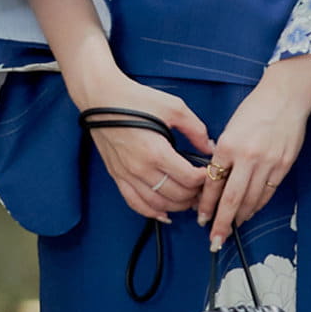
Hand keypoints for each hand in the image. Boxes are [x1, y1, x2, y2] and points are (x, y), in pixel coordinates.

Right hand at [71, 66, 213, 223]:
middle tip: (205, 188)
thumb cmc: (135, 99)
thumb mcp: (174, 107)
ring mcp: (127, 175)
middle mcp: (140, 168)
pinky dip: (152, 212)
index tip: (210, 172)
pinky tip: (164, 213)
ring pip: (158, 204)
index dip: (205, 179)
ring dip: (177, 206)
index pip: (189, 178)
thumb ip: (196, 129)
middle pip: (176, 195)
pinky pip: (135, 203)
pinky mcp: (117, 176)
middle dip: (195, 194)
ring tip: (190, 200)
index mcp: (156, 151)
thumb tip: (209, 147)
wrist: (100, 98)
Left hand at [198, 70, 310, 246]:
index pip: (213, 184)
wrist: (285, 98)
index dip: (206, 205)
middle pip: (232, 200)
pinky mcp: (283, 166)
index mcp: (228, 146)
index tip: (202, 219)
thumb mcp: (230, 130)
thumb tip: (215, 182)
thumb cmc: (254, 110)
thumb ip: (223, 156)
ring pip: (252, 200)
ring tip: (233, 227)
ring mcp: (267, 163)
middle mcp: (247, 157)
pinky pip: (268, 193)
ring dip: (241, 217)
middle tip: (215, 240)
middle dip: (222, 223)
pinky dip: (258, 205)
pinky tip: (250, 212)